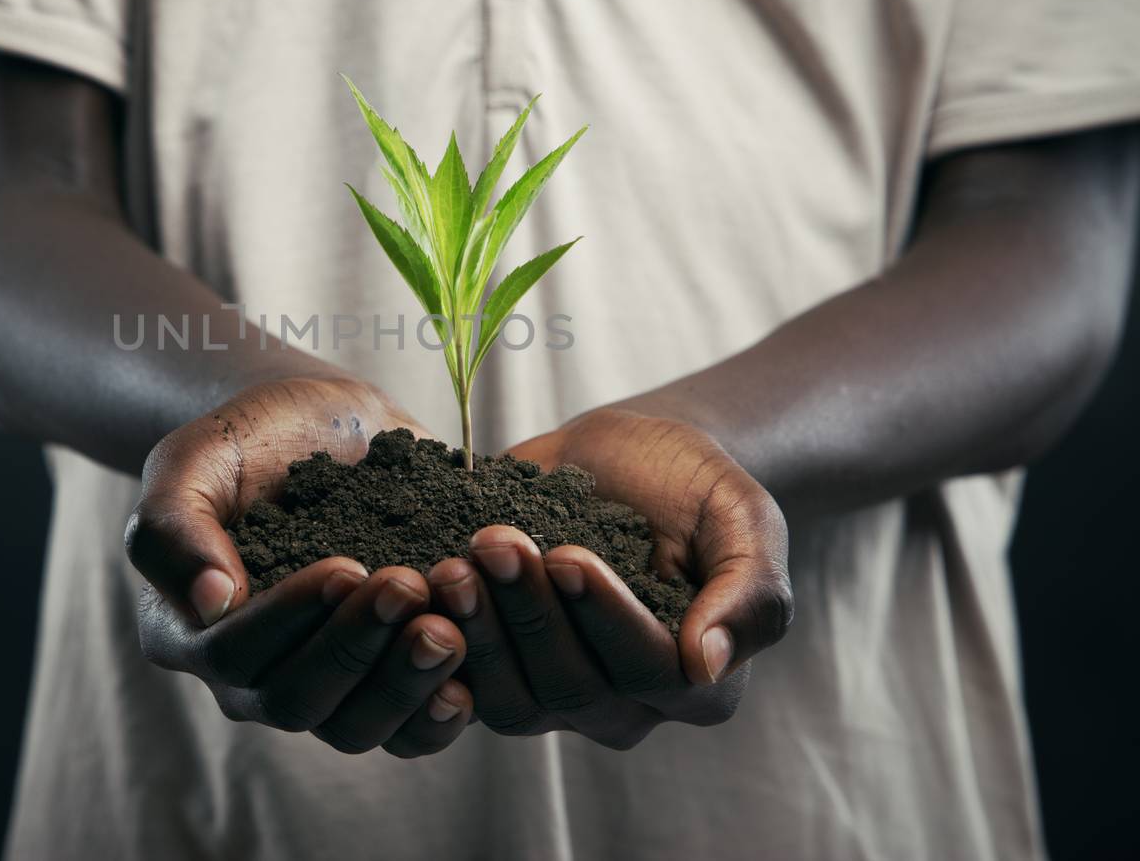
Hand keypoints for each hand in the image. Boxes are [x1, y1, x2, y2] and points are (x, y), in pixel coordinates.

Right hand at [125, 376, 474, 756]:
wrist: (322, 426)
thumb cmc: (247, 440)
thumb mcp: (193, 460)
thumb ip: (175, 528)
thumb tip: (211, 603)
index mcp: (189, 630)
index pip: (232, 654)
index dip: (289, 619)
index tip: (345, 565)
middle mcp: (250, 676)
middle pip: (296, 704)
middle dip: (355, 649)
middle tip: (407, 586)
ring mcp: (321, 684)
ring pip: (356, 729)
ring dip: (404, 686)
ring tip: (445, 630)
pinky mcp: (382, 680)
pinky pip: (408, 731)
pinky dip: (439, 714)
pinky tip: (468, 677)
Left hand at [427, 405, 792, 747]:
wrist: (622, 460)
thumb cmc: (692, 487)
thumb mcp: (744, 517)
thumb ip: (749, 591)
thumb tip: (708, 663)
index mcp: (698, 683)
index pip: (649, 672)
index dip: (605, 618)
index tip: (567, 554)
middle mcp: (625, 706)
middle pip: (571, 689)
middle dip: (529, 614)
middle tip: (493, 543)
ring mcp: (554, 696)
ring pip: (510, 700)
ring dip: (477, 632)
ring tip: (454, 563)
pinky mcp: (497, 673)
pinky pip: (457, 687)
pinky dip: (431, 646)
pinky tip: (417, 589)